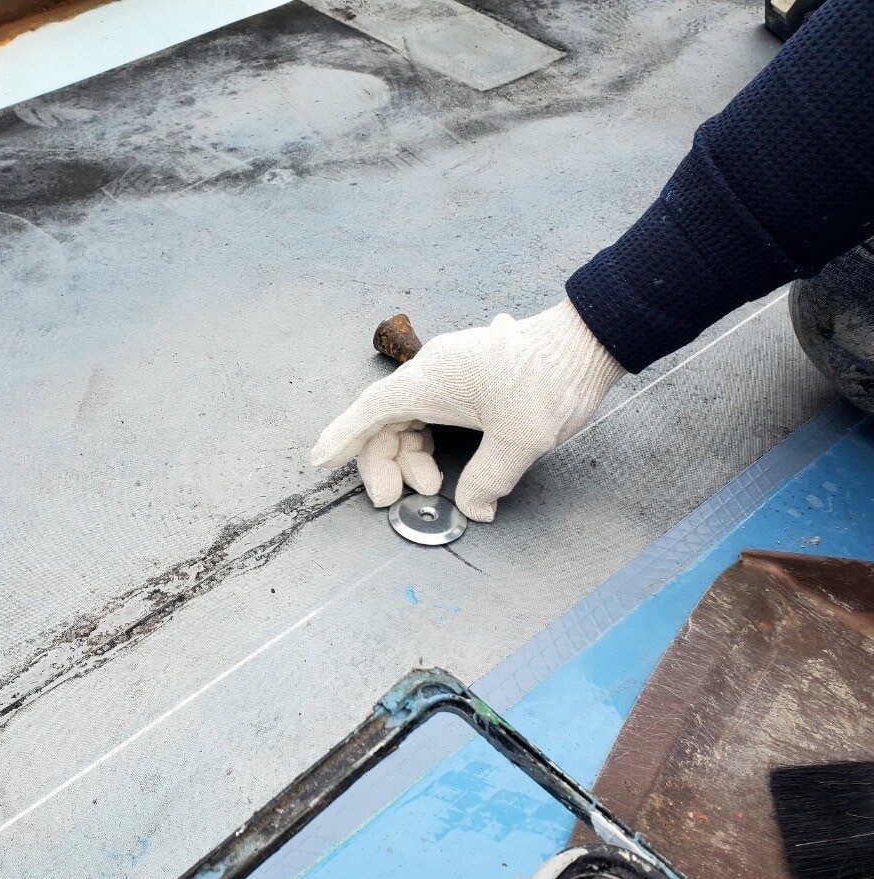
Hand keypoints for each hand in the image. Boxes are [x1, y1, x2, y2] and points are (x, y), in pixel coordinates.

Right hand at [311, 299, 623, 521]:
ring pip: (409, 419)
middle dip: (385, 464)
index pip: (370, 411)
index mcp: (431, 380)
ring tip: (432, 487)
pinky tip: (447, 467)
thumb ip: (487, 479)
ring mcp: (450, 373)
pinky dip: (429, 444)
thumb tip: (473, 507)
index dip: (343, 439)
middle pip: (387, 421)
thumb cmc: (551, 378)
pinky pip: (431, 414)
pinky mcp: (469, 379)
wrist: (589, 338)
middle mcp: (433, 373)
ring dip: (410, 457)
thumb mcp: (520, 439)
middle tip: (395, 501)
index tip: (319, 461)